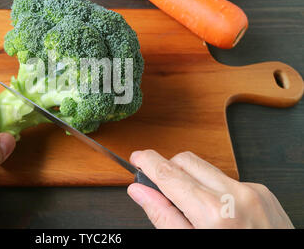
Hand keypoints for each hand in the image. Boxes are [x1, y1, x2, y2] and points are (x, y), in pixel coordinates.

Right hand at [127, 150, 293, 228]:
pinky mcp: (263, 192)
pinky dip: (214, 189)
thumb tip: (140, 192)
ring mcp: (252, 191)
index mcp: (214, 213)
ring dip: (191, 179)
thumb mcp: (191, 246)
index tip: (137, 158)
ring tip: (192, 206)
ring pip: (206, 167)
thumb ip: (163, 217)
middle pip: (186, 160)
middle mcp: (236, 195)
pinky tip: (218, 211)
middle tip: (160, 188)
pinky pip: (227, 178)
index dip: (148, 162)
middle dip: (169, 169)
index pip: (169, 173)